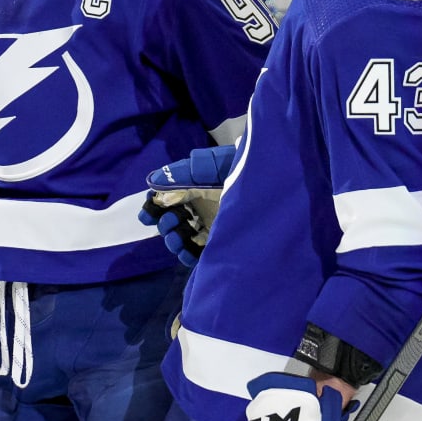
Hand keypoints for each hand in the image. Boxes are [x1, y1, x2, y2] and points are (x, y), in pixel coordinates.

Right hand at [138, 144, 236, 268]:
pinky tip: (187, 252)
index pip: (165, 199)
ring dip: (173, 240)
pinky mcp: (221, 241)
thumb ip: (182, 173)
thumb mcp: (211, 165)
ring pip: (181, 239)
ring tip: (177, 238)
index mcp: (193, 188)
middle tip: (172, 221)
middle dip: (164, 223)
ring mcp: (210, 226)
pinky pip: (198, 253)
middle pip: (171, 221)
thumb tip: (153, 182)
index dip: (154, 207)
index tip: (148, 213)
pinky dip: (188, 255)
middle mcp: (200, 208)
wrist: (273, 183)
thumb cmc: (241, 170)